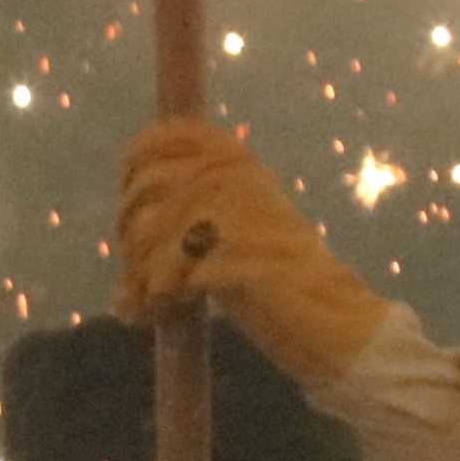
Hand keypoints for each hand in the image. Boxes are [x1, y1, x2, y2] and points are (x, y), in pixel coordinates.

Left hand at [116, 119, 392, 380]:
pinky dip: (152, 300)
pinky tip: (158, 316)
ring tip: (148, 305)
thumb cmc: (280, 285)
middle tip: (136, 275)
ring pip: (148, 232)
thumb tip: (126, 230)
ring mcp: (232, 212)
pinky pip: (164, 273)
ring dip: (138, 275)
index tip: (130, 198)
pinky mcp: (228, 255)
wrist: (333, 324)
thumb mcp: (237, 231)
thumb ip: (190, 218)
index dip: (135, 162)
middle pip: (146, 188)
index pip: (165, 136)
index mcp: (238, 162)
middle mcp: (233, 176)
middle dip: (129, 235)